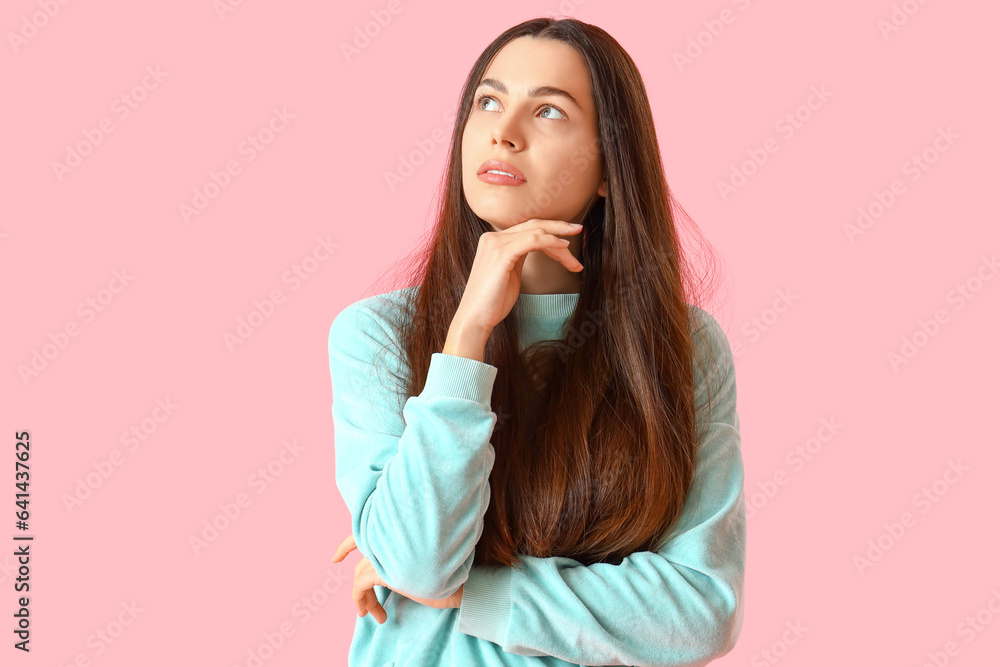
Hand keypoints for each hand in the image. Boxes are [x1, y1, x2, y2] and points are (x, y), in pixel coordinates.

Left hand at [331, 534, 463, 623]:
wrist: (459, 584)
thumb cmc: (446, 573)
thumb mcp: (419, 561)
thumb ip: (399, 555)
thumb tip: (382, 569)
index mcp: (397, 533)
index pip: (364, 533)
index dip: (346, 545)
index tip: (336, 558)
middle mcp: (388, 538)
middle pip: (362, 562)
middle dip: (362, 588)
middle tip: (364, 609)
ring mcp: (386, 553)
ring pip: (360, 575)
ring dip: (364, 598)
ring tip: (374, 615)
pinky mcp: (383, 570)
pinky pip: (360, 585)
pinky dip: (361, 599)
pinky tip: (371, 612)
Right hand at [456, 219, 583, 332]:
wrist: (475, 318)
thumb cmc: (493, 301)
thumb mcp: (509, 273)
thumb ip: (519, 257)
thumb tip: (538, 249)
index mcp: (495, 241)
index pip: (527, 228)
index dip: (550, 230)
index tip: (568, 237)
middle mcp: (493, 238)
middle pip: (533, 224)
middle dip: (559, 227)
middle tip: (579, 229)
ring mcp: (496, 244)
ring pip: (536, 232)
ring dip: (560, 241)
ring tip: (575, 255)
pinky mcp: (502, 254)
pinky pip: (533, 240)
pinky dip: (551, 241)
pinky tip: (564, 247)